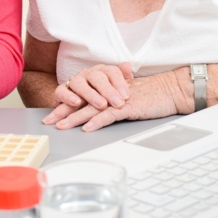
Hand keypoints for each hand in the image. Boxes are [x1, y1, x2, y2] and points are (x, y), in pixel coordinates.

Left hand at [45, 70, 185, 131]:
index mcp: (104, 90)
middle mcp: (107, 93)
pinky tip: (87, 128)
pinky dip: (98, 121)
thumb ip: (109, 101)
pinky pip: (109, 114)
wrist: (169, 90)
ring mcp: (116, 99)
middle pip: (81, 102)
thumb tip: (94, 114)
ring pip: (91, 108)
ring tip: (62, 126)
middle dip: (62, 112)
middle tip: (48, 121)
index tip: (51, 116)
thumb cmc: (148, 95)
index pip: (80, 98)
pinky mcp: (127, 106)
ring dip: (75, 118)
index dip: (64, 106)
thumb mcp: (123, 97)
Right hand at [54, 62, 132, 110]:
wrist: (75, 102)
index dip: (120, 83)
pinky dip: (68, 97)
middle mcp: (87, 74)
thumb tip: (128, 65)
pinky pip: (61, 91)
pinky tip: (76, 103)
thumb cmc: (100, 97)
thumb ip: (123, 78)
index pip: (111, 72)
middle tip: (118, 103)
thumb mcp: (114, 89)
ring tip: (101, 105)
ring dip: (91, 95)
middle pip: (97, 77)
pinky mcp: (60, 91)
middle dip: (108, 90)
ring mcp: (73, 82)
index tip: (126, 96)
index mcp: (101, 72)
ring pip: (79, 84)